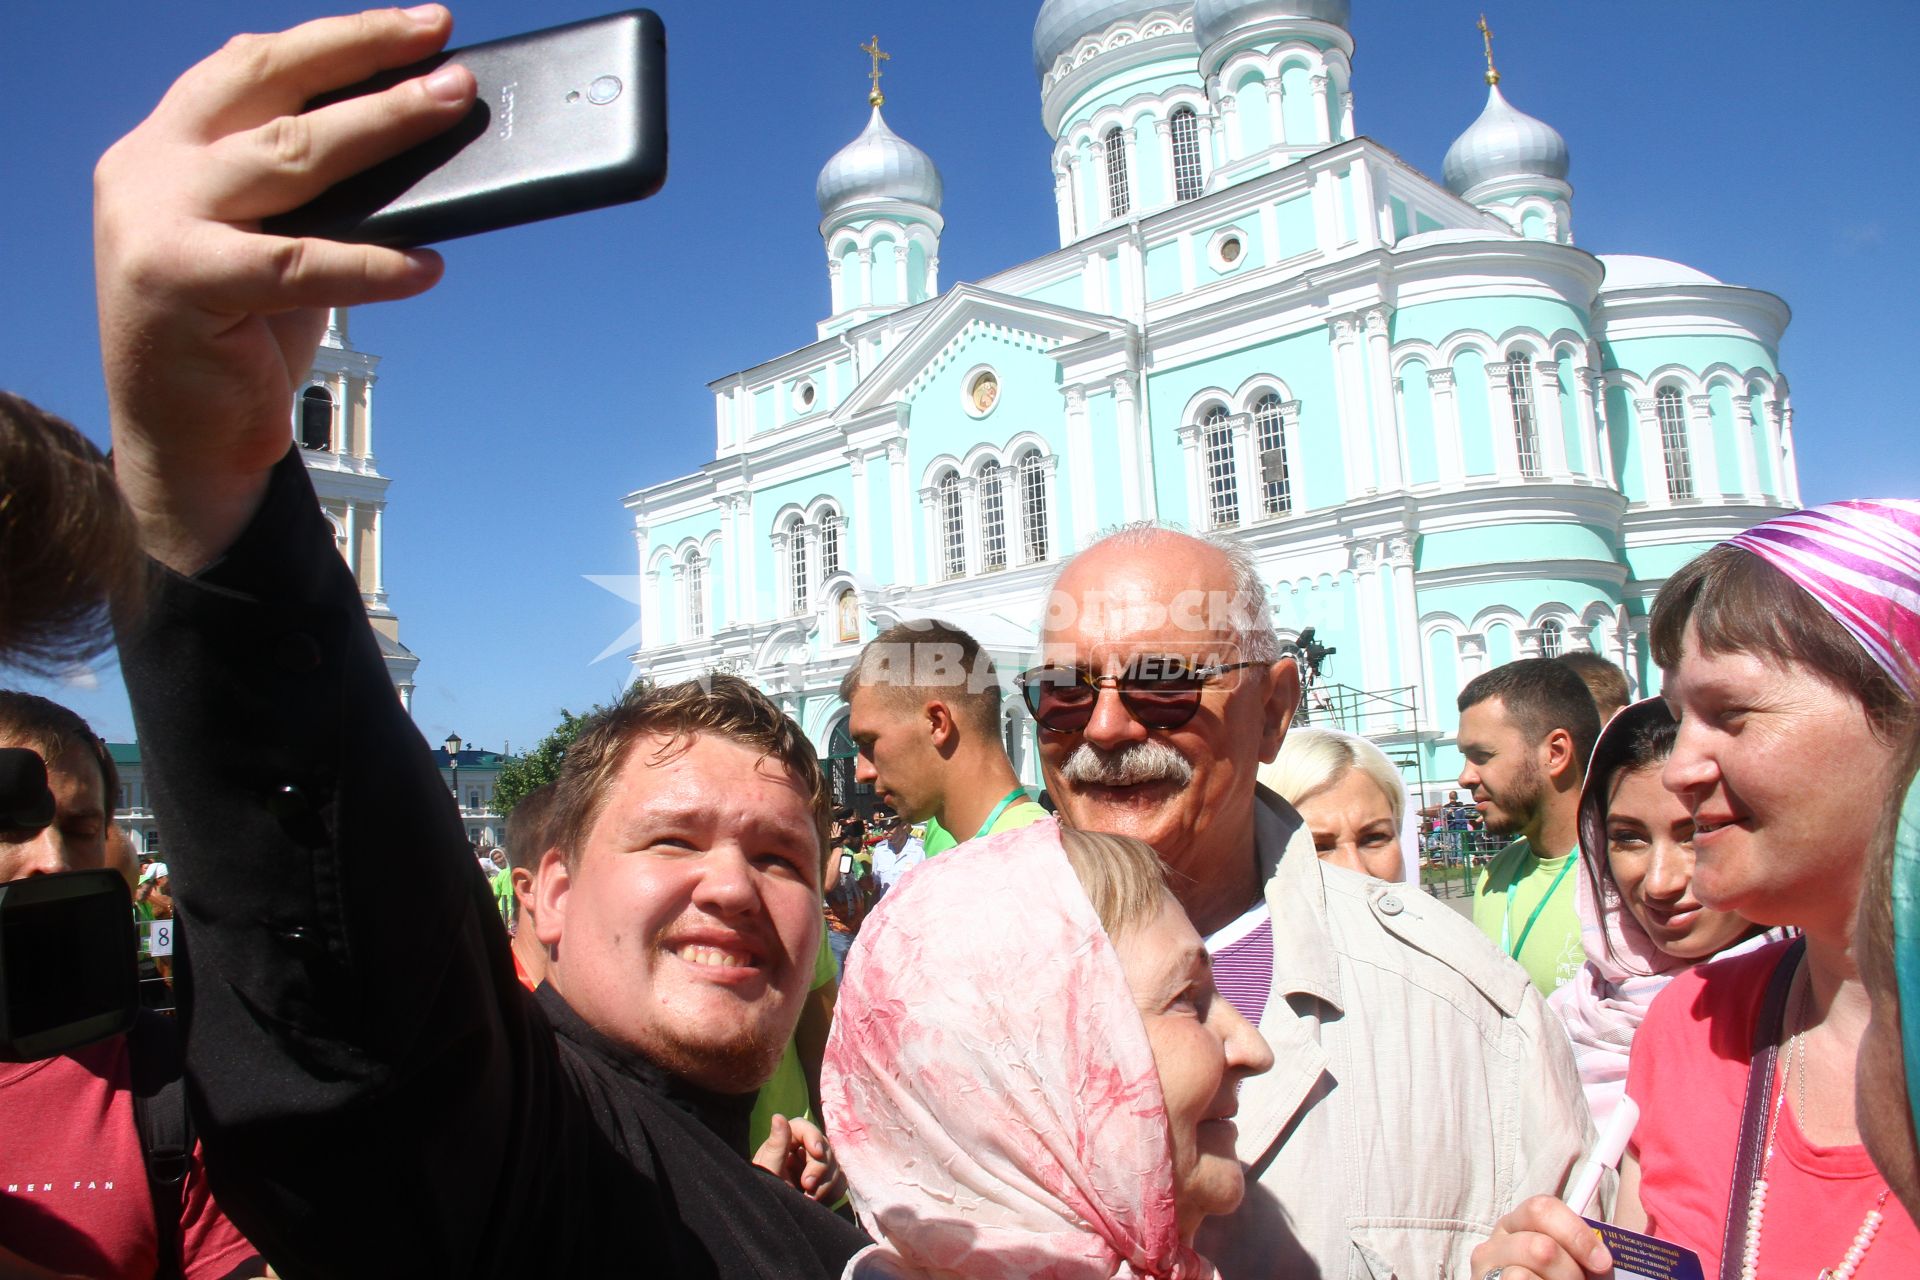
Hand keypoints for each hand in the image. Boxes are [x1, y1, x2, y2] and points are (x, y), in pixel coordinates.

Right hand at [94, 6, 476, 571]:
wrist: (183, 447)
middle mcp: (148, 171)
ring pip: (289, 158)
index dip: (335, 40)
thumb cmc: (236, 342)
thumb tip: (413, 146)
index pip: (250, 66)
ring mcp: (155, 224)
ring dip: (381, 128)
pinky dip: (371, 264)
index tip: (413, 25)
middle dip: (365, 60)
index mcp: (163, 147)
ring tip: (449, 109)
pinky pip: (299, 264)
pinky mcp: (181, 286)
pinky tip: (427, 266)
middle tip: (443, 44)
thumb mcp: (268, 246)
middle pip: (270, 89)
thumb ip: (308, 195)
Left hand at [751, 1114, 846, 1203]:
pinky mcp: (826, 1182)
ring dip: (827, 1183)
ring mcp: (816, 1166)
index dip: (814, 1137)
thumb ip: (776, 1145)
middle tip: (807, 1186)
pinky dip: (834, 1191)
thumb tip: (778, 1116)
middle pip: (824, 1148)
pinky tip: (822, 1202)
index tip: (816, 1152)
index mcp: (786, 1142)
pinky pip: (840, 1181)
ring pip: (835, 1165)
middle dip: (819, 1168)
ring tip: (810, 1199)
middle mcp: (803, 1150)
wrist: (770, 1218)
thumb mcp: (768, 1170)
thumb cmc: (765, 1192)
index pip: (804, 1127)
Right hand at [1471, 1196, 1613, 1279]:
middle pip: (1540, 1247)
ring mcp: (1485, 1266)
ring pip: (1522, 1275)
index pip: (1542, 1208)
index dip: (1577, 1234)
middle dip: (1569, 1272)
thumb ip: (1581, 1247)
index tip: (1602, 1262)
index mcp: (1521, 1223)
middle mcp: (1497, 1241)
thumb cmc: (1559, 1277)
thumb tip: (1603, 1254)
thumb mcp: (1570, 1260)